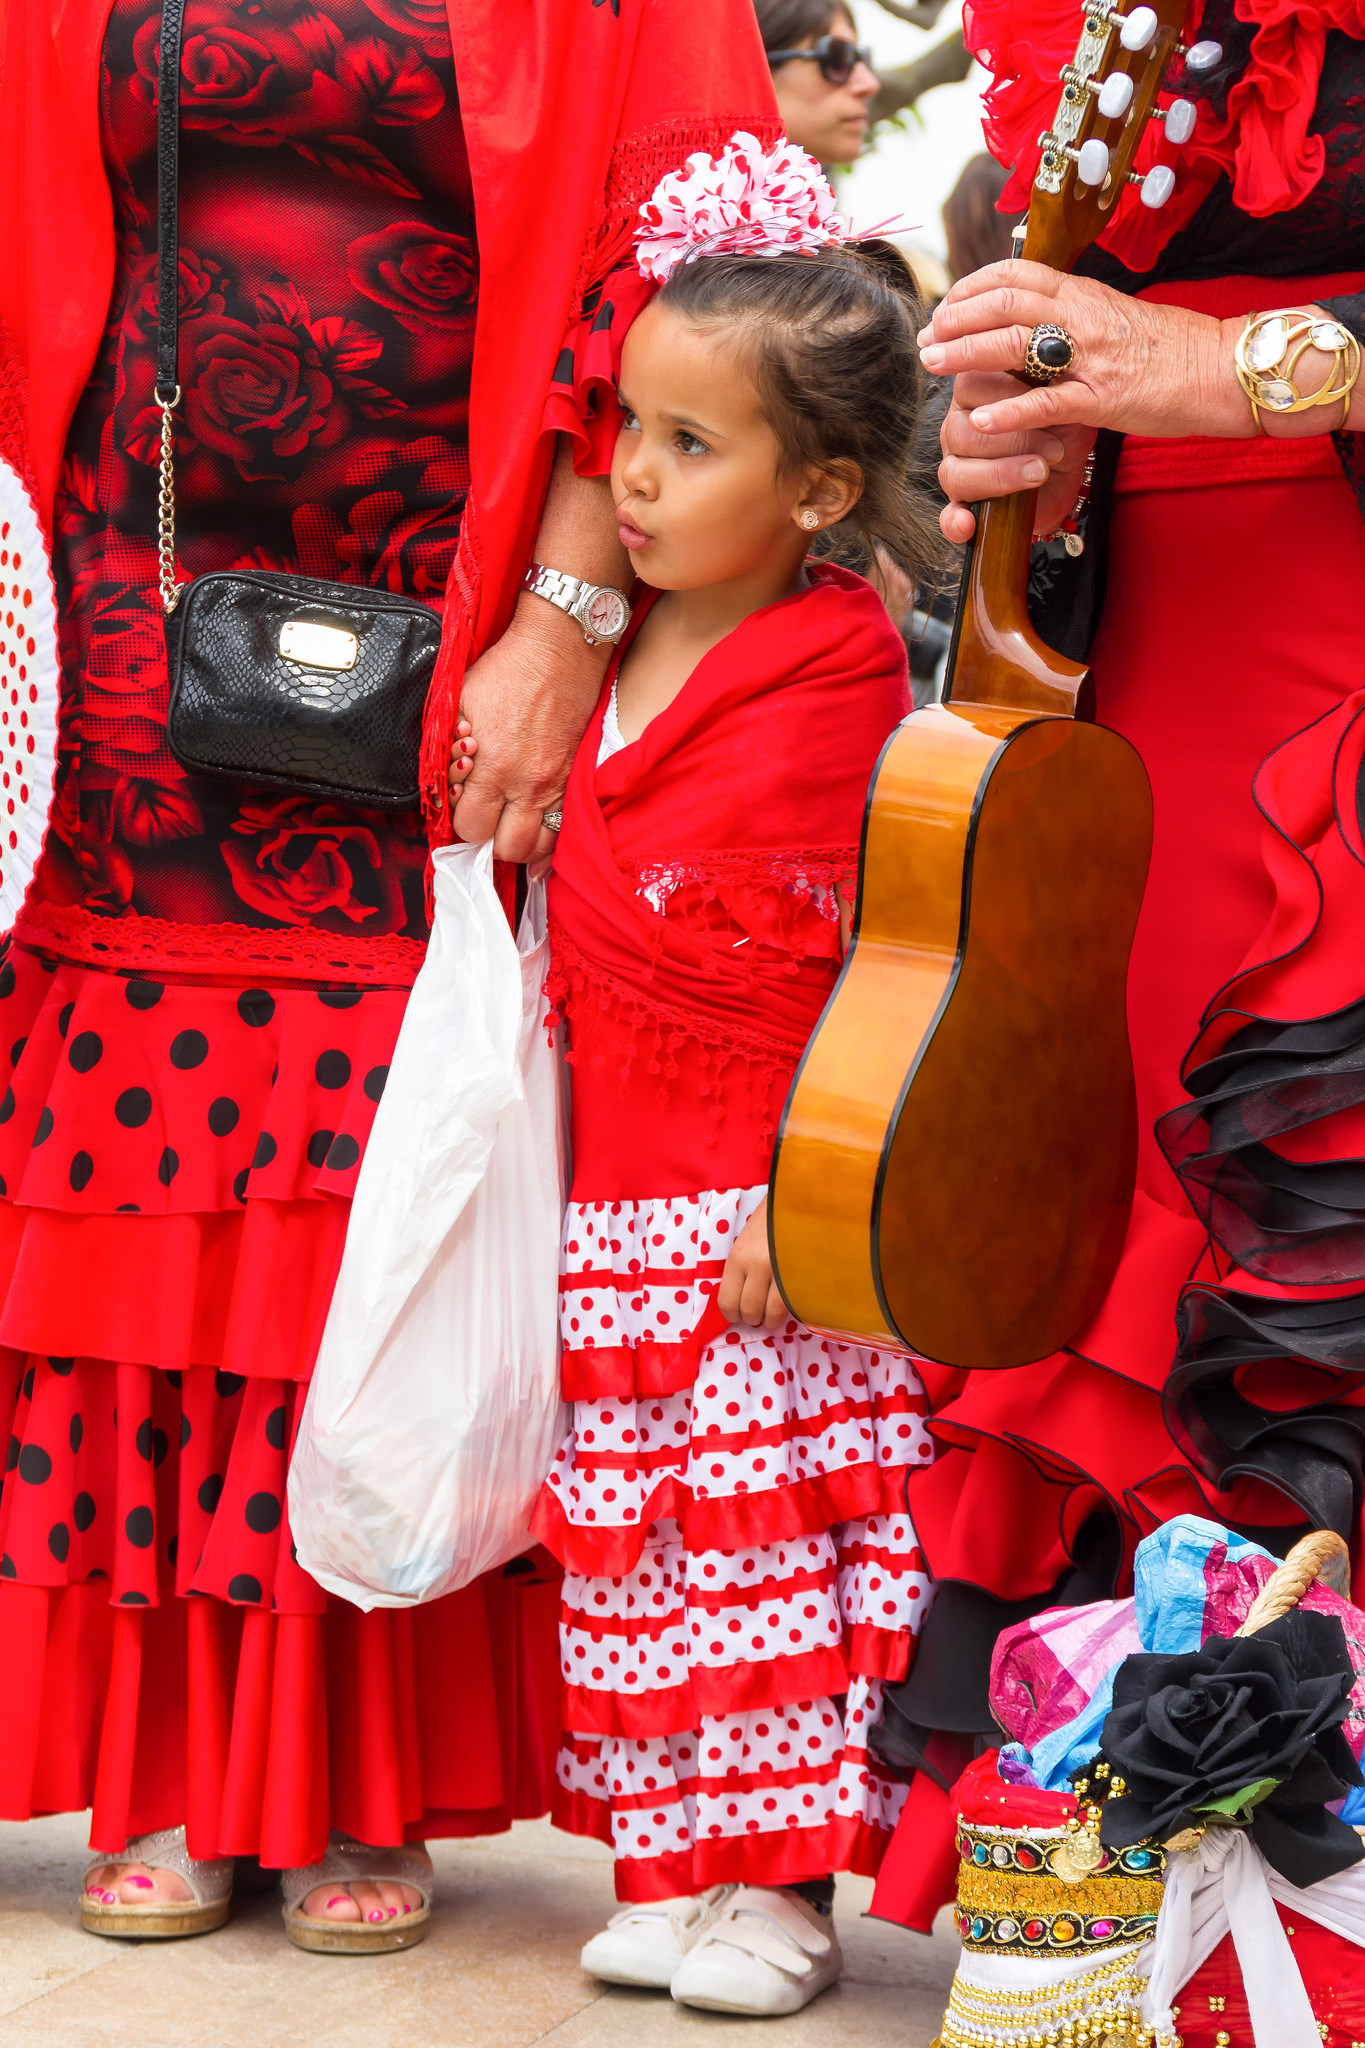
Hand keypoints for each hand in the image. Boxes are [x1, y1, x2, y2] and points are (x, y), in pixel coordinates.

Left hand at [452, 597, 607, 862]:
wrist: (561, 648)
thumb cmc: (508, 669)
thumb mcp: (461, 701)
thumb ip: (447, 744)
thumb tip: (442, 780)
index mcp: (492, 765)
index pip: (469, 826)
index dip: (461, 821)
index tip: (462, 806)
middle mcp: (527, 783)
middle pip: (505, 848)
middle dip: (490, 839)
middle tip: (486, 819)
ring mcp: (557, 785)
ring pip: (540, 848)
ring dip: (522, 844)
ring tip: (511, 828)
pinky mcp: (576, 779)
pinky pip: (565, 830)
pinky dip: (550, 840)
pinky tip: (539, 835)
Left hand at [717, 1196, 788, 1331]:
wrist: (800, 1200)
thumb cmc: (770, 1220)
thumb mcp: (745, 1242)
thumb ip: (740, 1270)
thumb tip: (738, 1301)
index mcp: (739, 1257)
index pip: (727, 1301)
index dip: (731, 1314)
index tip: (737, 1314)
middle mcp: (758, 1267)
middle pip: (750, 1311)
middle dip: (752, 1319)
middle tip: (757, 1315)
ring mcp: (783, 1272)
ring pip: (772, 1315)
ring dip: (771, 1321)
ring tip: (772, 1315)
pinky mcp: (804, 1276)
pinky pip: (794, 1307)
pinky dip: (790, 1312)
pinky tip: (788, 1305)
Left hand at [920, 261, 1245, 539]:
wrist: (1221, 368)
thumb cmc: (1173, 350)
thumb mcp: (1117, 317)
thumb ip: (1075, 316)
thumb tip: (1038, 317)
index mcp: (1084, 294)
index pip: (1015, 274)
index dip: (972, 286)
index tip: (946, 305)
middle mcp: (1082, 316)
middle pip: (1003, 302)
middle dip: (956, 318)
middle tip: (928, 338)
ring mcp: (1091, 357)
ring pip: (1015, 343)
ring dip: (966, 353)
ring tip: (934, 366)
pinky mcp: (1103, 398)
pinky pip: (1048, 403)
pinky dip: (1010, 412)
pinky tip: (982, 420)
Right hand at [938, 375, 1094, 542]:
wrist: (1074, 465)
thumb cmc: (1064, 422)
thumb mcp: (1061, 396)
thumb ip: (1040, 383)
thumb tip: (1029, 369)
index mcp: (976, 393)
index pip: (969, 385)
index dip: (1005, 396)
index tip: (1041, 399)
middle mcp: (959, 428)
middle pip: (961, 433)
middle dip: (1012, 440)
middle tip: (1053, 447)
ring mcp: (958, 466)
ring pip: (956, 473)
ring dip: (1001, 475)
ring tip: (1039, 472)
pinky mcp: (966, 503)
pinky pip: (949, 515)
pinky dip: (956, 522)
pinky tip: (968, 525)